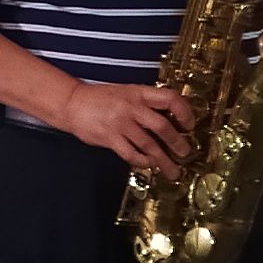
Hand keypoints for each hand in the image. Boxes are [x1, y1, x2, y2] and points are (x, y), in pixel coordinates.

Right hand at [62, 80, 196, 174]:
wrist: (72, 103)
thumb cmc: (100, 98)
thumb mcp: (126, 92)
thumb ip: (145, 102)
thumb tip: (169, 117)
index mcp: (138, 93)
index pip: (169, 98)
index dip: (184, 111)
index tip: (190, 124)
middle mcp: (131, 107)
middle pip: (162, 126)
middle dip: (177, 142)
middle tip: (185, 152)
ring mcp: (120, 123)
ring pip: (149, 145)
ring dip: (163, 160)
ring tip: (173, 170)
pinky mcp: (110, 138)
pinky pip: (131, 154)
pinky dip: (143, 162)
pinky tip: (149, 165)